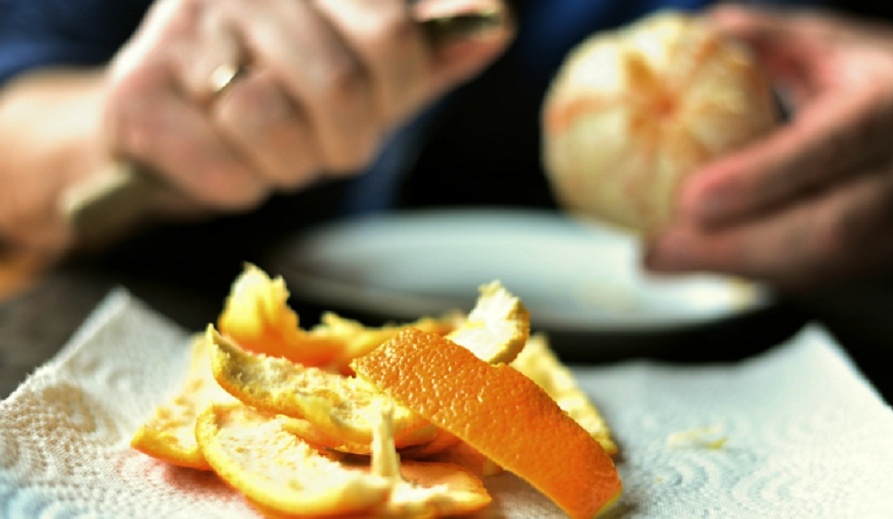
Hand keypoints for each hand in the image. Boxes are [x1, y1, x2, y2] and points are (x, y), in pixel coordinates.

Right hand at [103, 0, 511, 212]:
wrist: (168, 124)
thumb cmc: (286, 94)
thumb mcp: (372, 70)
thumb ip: (430, 50)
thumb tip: (494, 27)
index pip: (394, 33)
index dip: (396, 90)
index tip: (375, 100)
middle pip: (340, 88)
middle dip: (343, 139)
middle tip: (320, 138)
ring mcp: (184, 27)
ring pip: (275, 125)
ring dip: (288, 165)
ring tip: (270, 146)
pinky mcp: (139, 91)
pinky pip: (225, 170)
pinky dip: (237, 186)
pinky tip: (222, 159)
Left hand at [644, 5, 892, 290]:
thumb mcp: (837, 44)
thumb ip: (769, 38)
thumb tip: (698, 35)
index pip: (829, 148)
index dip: (759, 180)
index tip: (690, 198)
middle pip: (825, 229)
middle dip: (733, 248)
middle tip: (661, 250)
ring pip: (823, 266)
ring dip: (738, 269)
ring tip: (671, 259)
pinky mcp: (891, 256)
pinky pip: (822, 278)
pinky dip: (760, 275)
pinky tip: (712, 264)